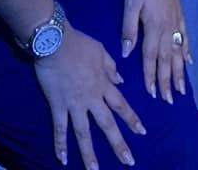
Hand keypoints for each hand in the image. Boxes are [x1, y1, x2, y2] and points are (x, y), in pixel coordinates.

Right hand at [35, 28, 144, 168]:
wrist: (55, 41)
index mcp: (103, 84)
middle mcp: (92, 98)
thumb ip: (111, 67)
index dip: (132, 119)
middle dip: (119, 144)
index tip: (142, 132)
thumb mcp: (101, 50)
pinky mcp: (58, 106)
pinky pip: (60, 128)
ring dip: (90, 153)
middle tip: (129, 161)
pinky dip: (60, 144)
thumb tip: (120, 80)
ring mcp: (75, 104)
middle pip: (107, 125)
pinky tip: (63, 159)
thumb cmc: (78, 43)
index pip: (121, 105)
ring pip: (84, 133)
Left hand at [120, 0, 189, 105]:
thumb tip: (127, 53)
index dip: (151, 76)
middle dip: (167, 81)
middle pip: (167, 60)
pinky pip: (185, 38)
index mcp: (153, 28)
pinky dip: (187, 51)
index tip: (152, 94)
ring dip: (179, 72)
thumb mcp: (130, 4)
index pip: (151, 57)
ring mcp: (176, 23)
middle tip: (170, 100)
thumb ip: (129, 29)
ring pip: (178, 53)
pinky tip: (189, 61)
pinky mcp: (180, 16)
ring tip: (182, 89)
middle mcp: (167, 29)